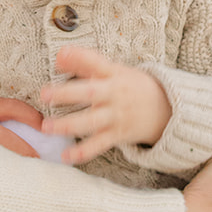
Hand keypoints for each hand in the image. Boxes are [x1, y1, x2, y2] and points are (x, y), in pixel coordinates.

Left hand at [39, 46, 171, 164]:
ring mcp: (116, 116)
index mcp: (113, 74)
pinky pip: (98, 145)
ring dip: (68, 125)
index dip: (79, 57)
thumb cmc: (132, 86)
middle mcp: (114, 94)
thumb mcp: (115, 70)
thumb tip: (59, 56)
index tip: (60, 55)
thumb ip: (87, 63)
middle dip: (66, 94)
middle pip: (90, 92)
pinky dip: (82, 152)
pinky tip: (66, 156)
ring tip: (46, 127)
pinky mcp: (117, 135)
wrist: (167, 109)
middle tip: (44, 94)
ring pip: (91, 121)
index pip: (96, 62)